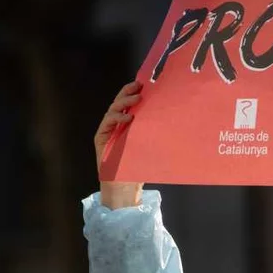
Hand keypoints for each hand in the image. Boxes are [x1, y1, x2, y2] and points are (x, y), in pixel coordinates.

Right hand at [95, 82, 143, 207]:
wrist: (124, 187)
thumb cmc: (138, 168)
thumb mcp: (150, 146)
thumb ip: (153, 132)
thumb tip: (171, 118)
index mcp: (127, 125)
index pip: (129, 104)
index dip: (134, 93)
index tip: (145, 85)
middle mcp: (116, 125)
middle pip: (119, 102)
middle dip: (128, 92)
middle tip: (139, 86)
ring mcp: (107, 130)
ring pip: (113, 109)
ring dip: (124, 103)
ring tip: (136, 100)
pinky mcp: (101, 138)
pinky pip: (107, 122)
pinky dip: (117, 118)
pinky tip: (128, 118)